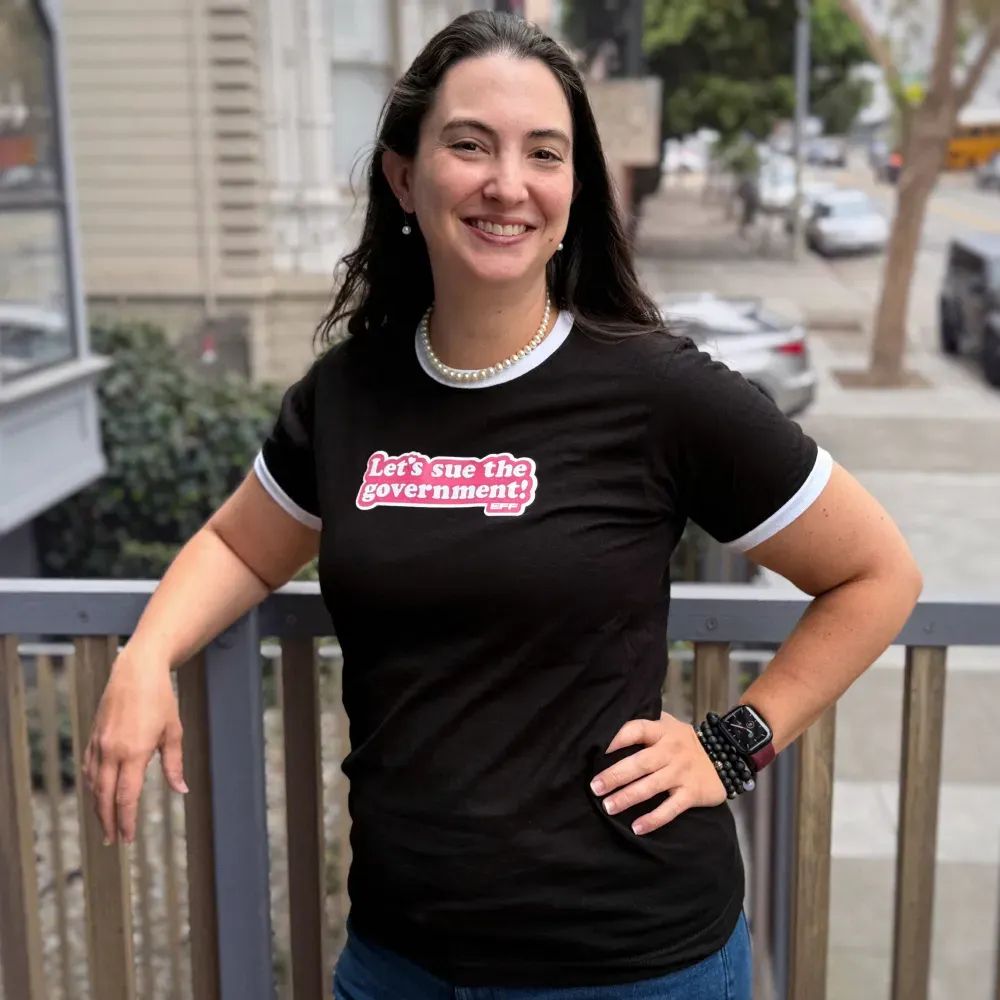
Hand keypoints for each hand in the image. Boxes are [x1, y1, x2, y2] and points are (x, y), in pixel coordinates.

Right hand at [82, 653, 186, 845]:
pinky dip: (93, 785)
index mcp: (134, 753)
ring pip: (94, 784)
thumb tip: (181, 790)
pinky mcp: (93, 737)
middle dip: (108, 822)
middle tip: (113, 840)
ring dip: (98, 807)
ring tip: (106, 822)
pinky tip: (98, 793)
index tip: (127, 838)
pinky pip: (89, 768)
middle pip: (105, 797)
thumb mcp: (173, 731)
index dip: (126, 821)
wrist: (136, 671)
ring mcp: (99, 744)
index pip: (126, 797)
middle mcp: (112, 751)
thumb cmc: (160, 699)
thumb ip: (174, 764)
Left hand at [590, 712, 726, 834]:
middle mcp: (671, 751)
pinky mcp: (691, 794)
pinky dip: (653, 819)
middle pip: (640, 763)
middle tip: (595, 787)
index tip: (597, 751)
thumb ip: (645, 726)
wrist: (725, 757)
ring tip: (608, 807)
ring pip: (651, 787)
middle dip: (616, 775)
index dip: (616, 738)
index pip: (636, 730)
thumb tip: (609, 729)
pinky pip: (670, 809)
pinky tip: (637, 828)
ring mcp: (681, 773)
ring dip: (628, 797)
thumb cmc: (683, 742)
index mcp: (662, 731)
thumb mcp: (668, 725)